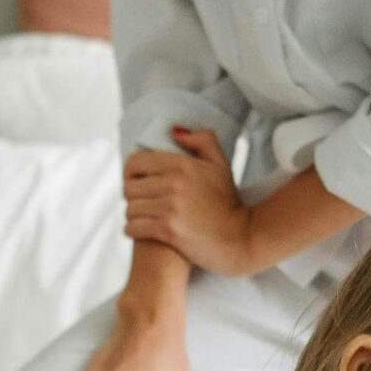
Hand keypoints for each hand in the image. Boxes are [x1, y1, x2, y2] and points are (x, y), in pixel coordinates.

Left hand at [123, 129, 251, 275]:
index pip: (135, 162)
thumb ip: (202, 140)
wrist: (241, 239)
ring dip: (133, 214)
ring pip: (130, 209)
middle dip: (132, 195)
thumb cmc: (229, 202)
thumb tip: (174, 131)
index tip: (137, 180)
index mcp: (183, 165)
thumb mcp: (221, 165)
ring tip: (142, 216)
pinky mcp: (167, 231)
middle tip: (141, 201)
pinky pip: (132, 228)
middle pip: (129, 188)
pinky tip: (141, 230)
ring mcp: (170, 209)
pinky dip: (133, 230)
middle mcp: (174, 184)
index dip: (130, 172)